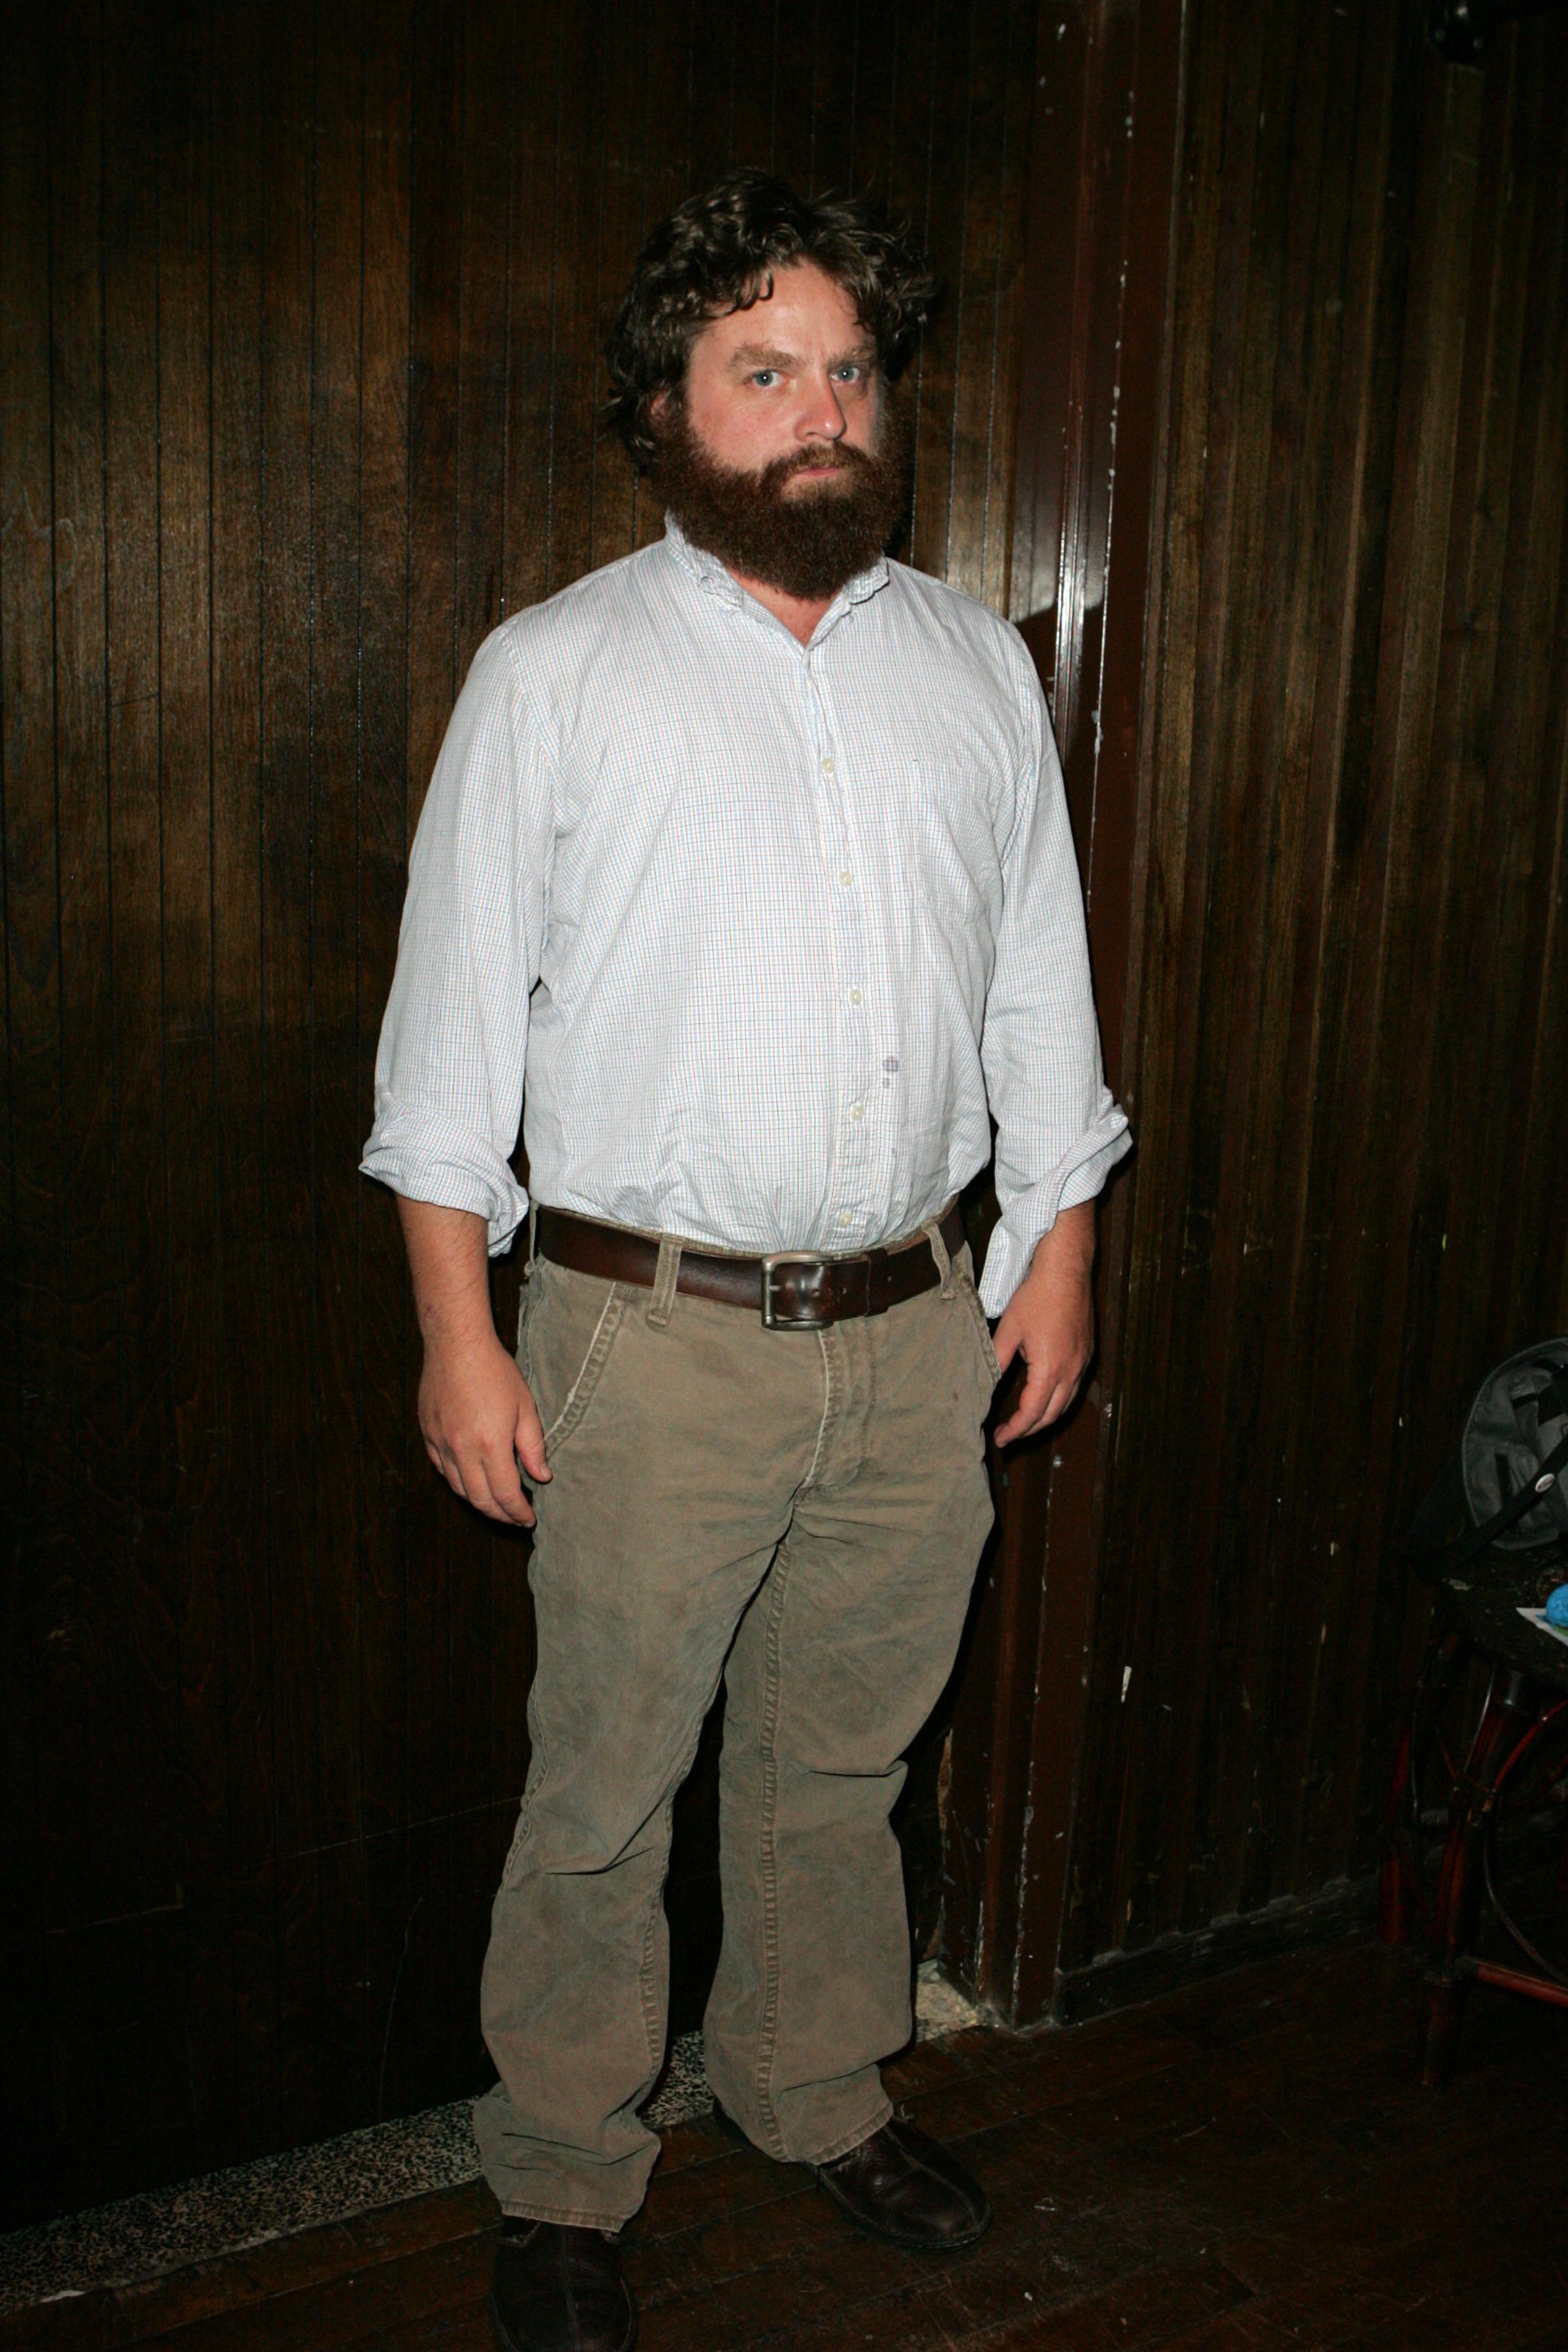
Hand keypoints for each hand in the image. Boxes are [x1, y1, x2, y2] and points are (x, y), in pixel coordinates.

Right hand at [417, 1325, 550, 1526]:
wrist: (456, 1344)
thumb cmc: (495, 1372)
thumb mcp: (525, 1407)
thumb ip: (533, 1446)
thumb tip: (541, 1477)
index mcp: (491, 1444)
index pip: (505, 1493)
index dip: (518, 1512)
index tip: (528, 1519)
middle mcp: (462, 1449)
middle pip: (480, 1499)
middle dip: (499, 1514)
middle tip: (515, 1518)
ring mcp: (441, 1443)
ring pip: (458, 1488)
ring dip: (478, 1501)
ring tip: (496, 1504)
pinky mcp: (428, 1434)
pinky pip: (441, 1469)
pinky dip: (458, 1481)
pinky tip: (471, 1480)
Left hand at [990, 1202, 1094, 1445]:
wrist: (1067, 1268)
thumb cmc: (1037, 1296)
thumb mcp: (1009, 1330)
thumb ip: (997, 1361)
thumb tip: (985, 1385)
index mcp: (1051, 1369)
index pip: (1031, 1414)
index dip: (1015, 1430)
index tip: (1000, 1438)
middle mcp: (1072, 1371)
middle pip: (1052, 1415)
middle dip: (1029, 1430)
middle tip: (1009, 1434)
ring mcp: (1083, 1362)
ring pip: (1066, 1403)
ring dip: (1045, 1416)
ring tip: (1024, 1421)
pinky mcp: (1087, 1352)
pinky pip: (1074, 1387)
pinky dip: (1058, 1399)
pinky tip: (1043, 1394)